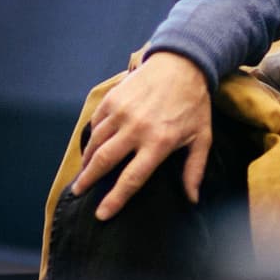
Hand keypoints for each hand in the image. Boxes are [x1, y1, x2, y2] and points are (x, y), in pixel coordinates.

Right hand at [72, 50, 213, 219]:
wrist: (182, 63)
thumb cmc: (194, 104)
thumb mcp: (201, 137)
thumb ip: (194, 169)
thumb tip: (192, 199)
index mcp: (159, 143)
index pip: (132, 179)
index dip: (115, 200)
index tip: (101, 215)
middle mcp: (137, 129)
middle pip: (104, 162)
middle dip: (88, 181)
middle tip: (78, 192)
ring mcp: (122, 112)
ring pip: (96, 143)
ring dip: (87, 161)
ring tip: (84, 173)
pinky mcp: (113, 99)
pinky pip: (97, 124)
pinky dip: (92, 138)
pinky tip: (92, 147)